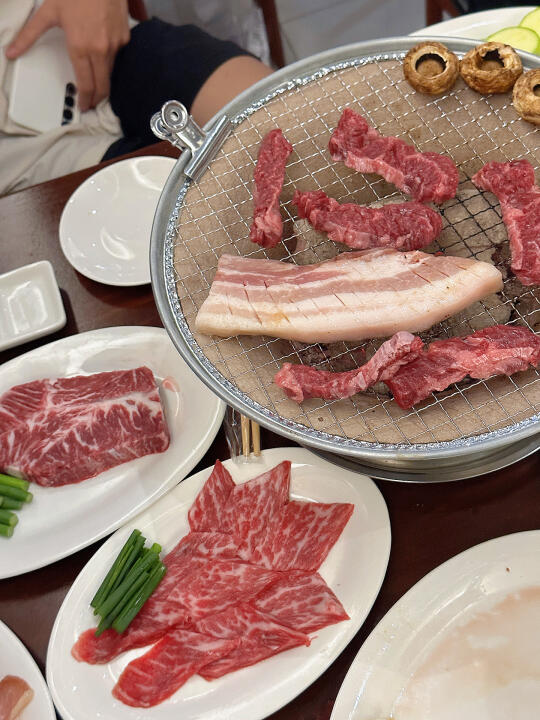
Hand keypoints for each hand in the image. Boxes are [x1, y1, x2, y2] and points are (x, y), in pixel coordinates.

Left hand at [5, 0, 129, 111]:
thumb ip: (29, 35)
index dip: (85, 100)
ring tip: (97, 85)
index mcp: (81, 47)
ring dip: (104, 82)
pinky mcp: (124, 38)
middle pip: (102, 86)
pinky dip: (110, 61)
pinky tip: (103, 58)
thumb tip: (11, 52)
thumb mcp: (48, 12)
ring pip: (110, 72)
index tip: (83, 106)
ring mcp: (115, 45)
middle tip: (92, 103)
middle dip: (97, 98)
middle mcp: (100, 50)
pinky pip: (117, 56)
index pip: (86, 84)